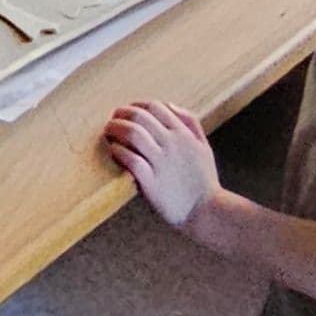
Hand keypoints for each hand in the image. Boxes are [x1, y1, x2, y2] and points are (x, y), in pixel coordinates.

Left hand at [106, 97, 222, 233]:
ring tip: (108, 133)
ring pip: (133, 134)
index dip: (136, 105)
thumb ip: (190, 122)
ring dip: (116, 129)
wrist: (207, 211)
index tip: (126, 111)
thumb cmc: (203, 179)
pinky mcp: (151, 182)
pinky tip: (114, 152)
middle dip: (121, 115)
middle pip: (140, 117)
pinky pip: (131, 160)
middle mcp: (171, 144)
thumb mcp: (203, 146)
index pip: (155, 107)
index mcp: (183, 134)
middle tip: (112, 120)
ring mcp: (161, 163)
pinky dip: (119, 152)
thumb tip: (169, 104)